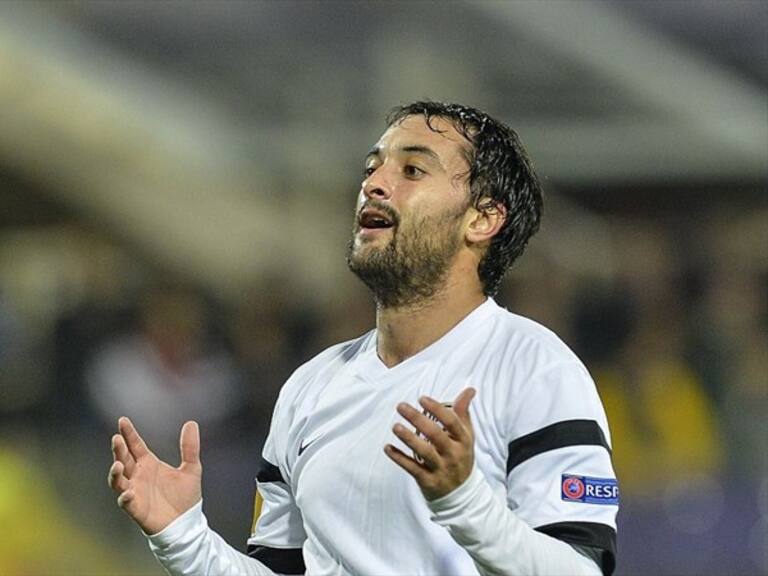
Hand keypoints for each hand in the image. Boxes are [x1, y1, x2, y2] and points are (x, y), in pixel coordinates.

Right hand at [107, 417, 202, 534]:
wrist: (186, 523)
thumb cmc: (185, 497)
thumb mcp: (192, 468)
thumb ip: (190, 447)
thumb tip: (191, 422)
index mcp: (149, 464)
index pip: (135, 446)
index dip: (129, 433)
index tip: (122, 420)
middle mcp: (138, 476)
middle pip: (123, 459)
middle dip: (118, 450)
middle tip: (116, 438)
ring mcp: (135, 492)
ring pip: (118, 480)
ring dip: (115, 472)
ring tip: (118, 464)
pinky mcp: (136, 509)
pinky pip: (126, 502)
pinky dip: (125, 497)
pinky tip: (128, 491)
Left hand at [384, 387, 475, 500]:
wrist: (462, 494)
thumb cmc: (461, 457)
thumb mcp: (466, 436)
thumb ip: (463, 412)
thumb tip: (470, 390)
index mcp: (463, 441)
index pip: (452, 422)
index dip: (437, 409)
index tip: (422, 398)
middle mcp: (453, 454)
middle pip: (436, 435)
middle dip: (418, 419)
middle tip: (401, 406)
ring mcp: (441, 469)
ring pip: (424, 452)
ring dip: (408, 439)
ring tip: (395, 427)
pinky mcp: (429, 481)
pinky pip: (412, 469)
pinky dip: (399, 458)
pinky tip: (387, 448)